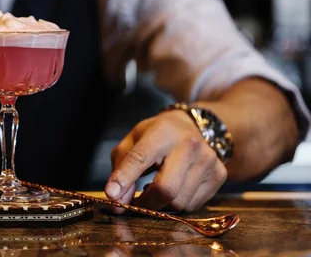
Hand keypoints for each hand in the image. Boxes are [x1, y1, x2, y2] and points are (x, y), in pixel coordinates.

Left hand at [105, 110, 227, 212]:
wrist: (192, 126)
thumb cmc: (157, 135)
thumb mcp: (133, 141)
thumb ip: (121, 168)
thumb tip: (116, 200)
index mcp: (161, 132)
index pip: (140, 158)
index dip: (124, 178)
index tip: (111, 195)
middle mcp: (188, 145)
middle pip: (165, 188)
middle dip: (146, 202)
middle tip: (135, 203)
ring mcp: (207, 160)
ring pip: (179, 202)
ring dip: (161, 204)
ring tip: (155, 189)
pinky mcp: (219, 174)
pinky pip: (193, 205)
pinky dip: (177, 204)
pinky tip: (173, 188)